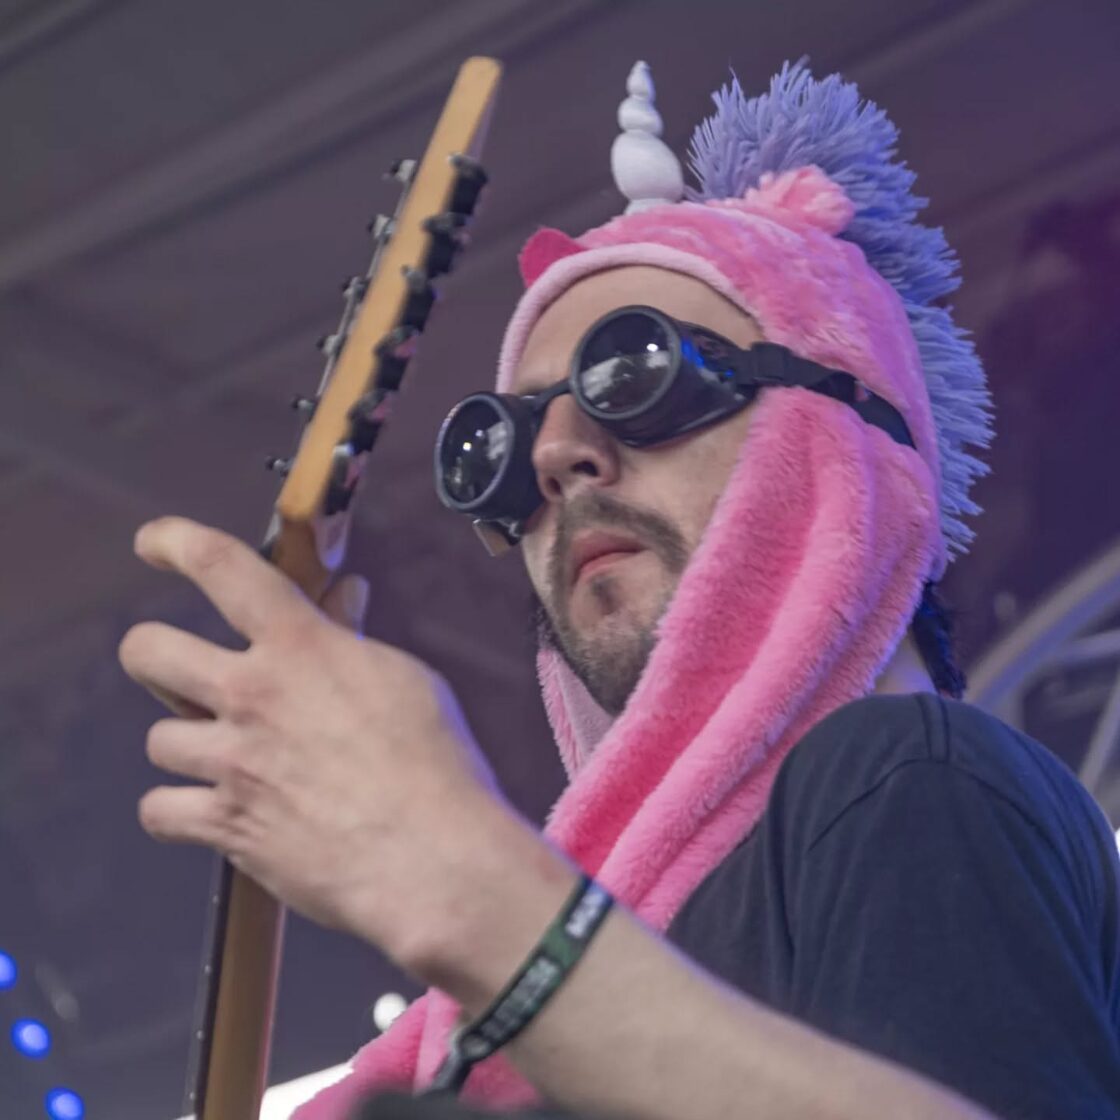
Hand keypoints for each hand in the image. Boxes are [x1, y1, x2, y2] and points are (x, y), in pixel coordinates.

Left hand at [118, 516, 517, 971]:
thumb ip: (354, 638)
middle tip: (181, 671)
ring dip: (187, 744)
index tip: (154, 543)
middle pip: (147, 651)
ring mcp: (231, 763)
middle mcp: (250, 695)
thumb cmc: (434, 759)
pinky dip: (179, 810)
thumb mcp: (404, 679)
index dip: (175, 541)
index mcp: (299, 647)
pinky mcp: (225, 825)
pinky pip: (160, 810)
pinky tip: (210, 810)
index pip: (222, 567)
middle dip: (152, 653)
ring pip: (158, 738)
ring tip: (229, 757)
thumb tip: (344, 598)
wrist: (430, 856)